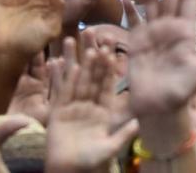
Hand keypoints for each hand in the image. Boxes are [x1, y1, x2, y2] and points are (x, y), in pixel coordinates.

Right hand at [46, 40, 139, 171]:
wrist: (67, 170)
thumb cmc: (90, 162)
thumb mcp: (109, 148)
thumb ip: (122, 135)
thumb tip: (138, 122)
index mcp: (103, 112)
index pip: (106, 85)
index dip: (108, 68)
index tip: (110, 51)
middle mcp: (89, 106)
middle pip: (91, 78)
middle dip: (93, 58)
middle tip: (93, 36)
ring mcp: (73, 107)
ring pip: (75, 79)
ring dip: (75, 61)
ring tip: (73, 41)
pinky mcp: (57, 111)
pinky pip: (59, 90)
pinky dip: (58, 76)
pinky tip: (57, 61)